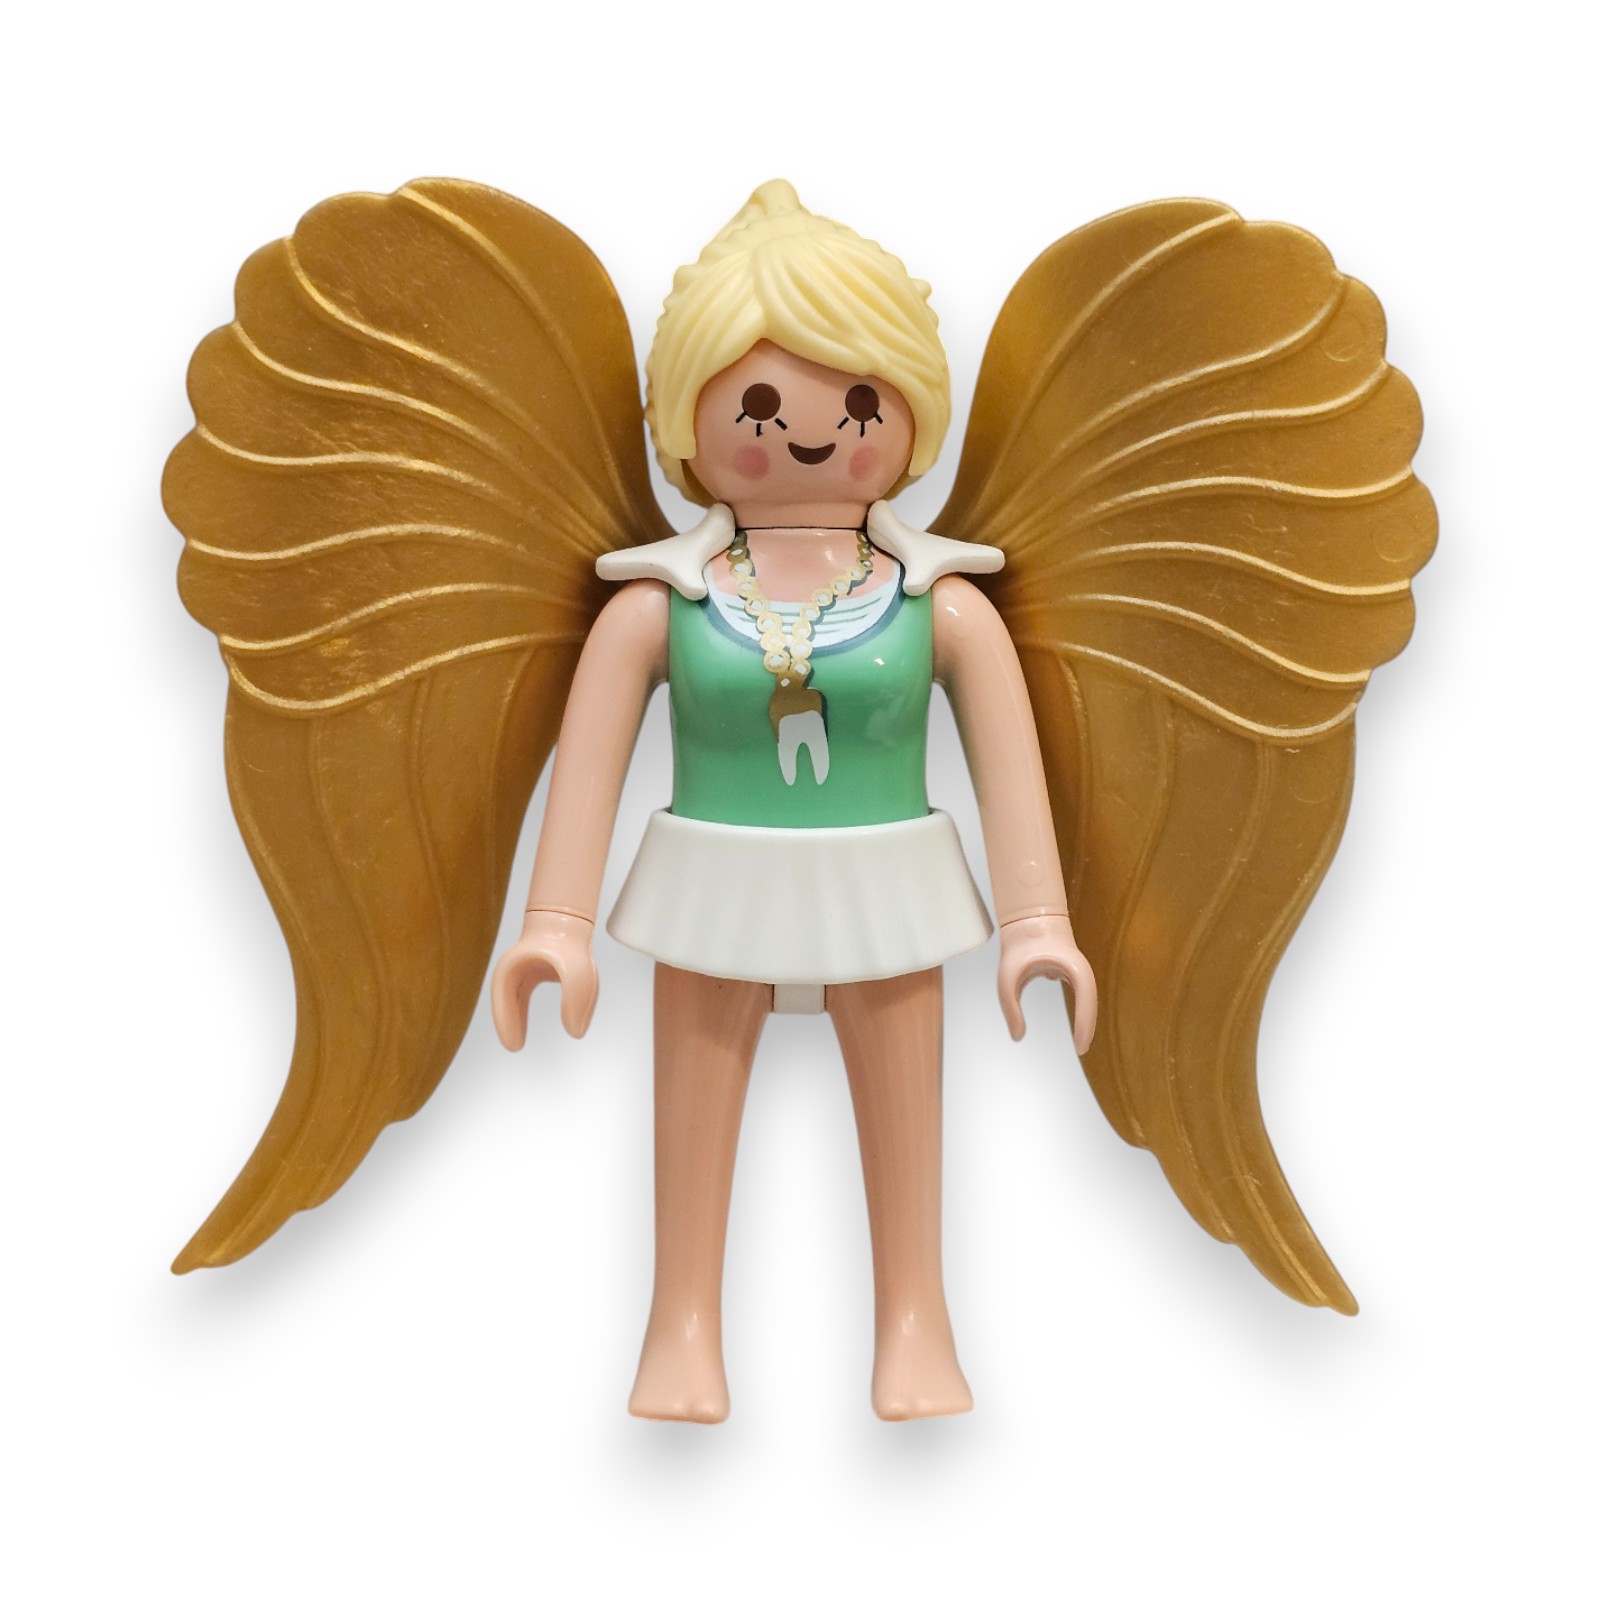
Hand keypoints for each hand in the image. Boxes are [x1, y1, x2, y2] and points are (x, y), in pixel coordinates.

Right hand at [490, 910, 599, 1046]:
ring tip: (517, 1041)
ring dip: (517, 1018)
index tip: (514, 1047)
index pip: (503, 1001)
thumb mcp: (579, 975)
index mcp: (514, 969)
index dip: (507, 1025)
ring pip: (516, 1000)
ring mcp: (523, 970)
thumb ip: (577, 1002)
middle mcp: (515, 970)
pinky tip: (529, 1023)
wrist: (570, 920)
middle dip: (509, 1025)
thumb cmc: (571, 943)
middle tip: (515, 1047)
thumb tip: (576, 1032)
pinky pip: (524, 996)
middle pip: (506, 1002)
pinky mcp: (534, 972)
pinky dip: (523, 1011)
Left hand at [997, 914, 1097, 1053]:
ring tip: (1080, 1042)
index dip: (1086, 1026)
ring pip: (1086, 998)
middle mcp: (1079, 969)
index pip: (1086, 1000)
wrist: (1026, 916)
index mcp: (1070, 967)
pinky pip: (1078, 994)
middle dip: (1087, 1026)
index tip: (1080, 1048)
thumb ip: (1011, 1009)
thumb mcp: (1008, 979)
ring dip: (1084, 1018)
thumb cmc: (1019, 943)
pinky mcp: (1070, 970)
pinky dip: (1078, 1009)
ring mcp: (1076, 969)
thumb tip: (1017, 1036)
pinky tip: (1075, 1023)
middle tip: (1081, 1049)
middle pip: (1090, 1003)